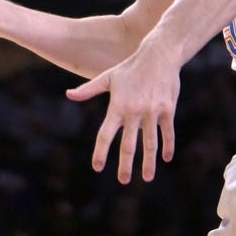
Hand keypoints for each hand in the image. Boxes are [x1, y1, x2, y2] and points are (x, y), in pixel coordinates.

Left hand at [66, 43, 180, 183]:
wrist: (159, 54)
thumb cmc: (131, 67)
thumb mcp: (108, 77)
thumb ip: (88, 90)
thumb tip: (68, 95)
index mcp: (117, 106)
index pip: (105, 134)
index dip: (100, 152)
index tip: (97, 167)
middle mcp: (134, 111)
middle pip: (128, 144)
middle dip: (125, 165)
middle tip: (123, 180)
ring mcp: (152, 111)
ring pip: (150, 143)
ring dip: (148, 163)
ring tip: (147, 178)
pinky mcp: (167, 109)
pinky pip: (167, 132)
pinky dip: (167, 146)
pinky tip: (166, 158)